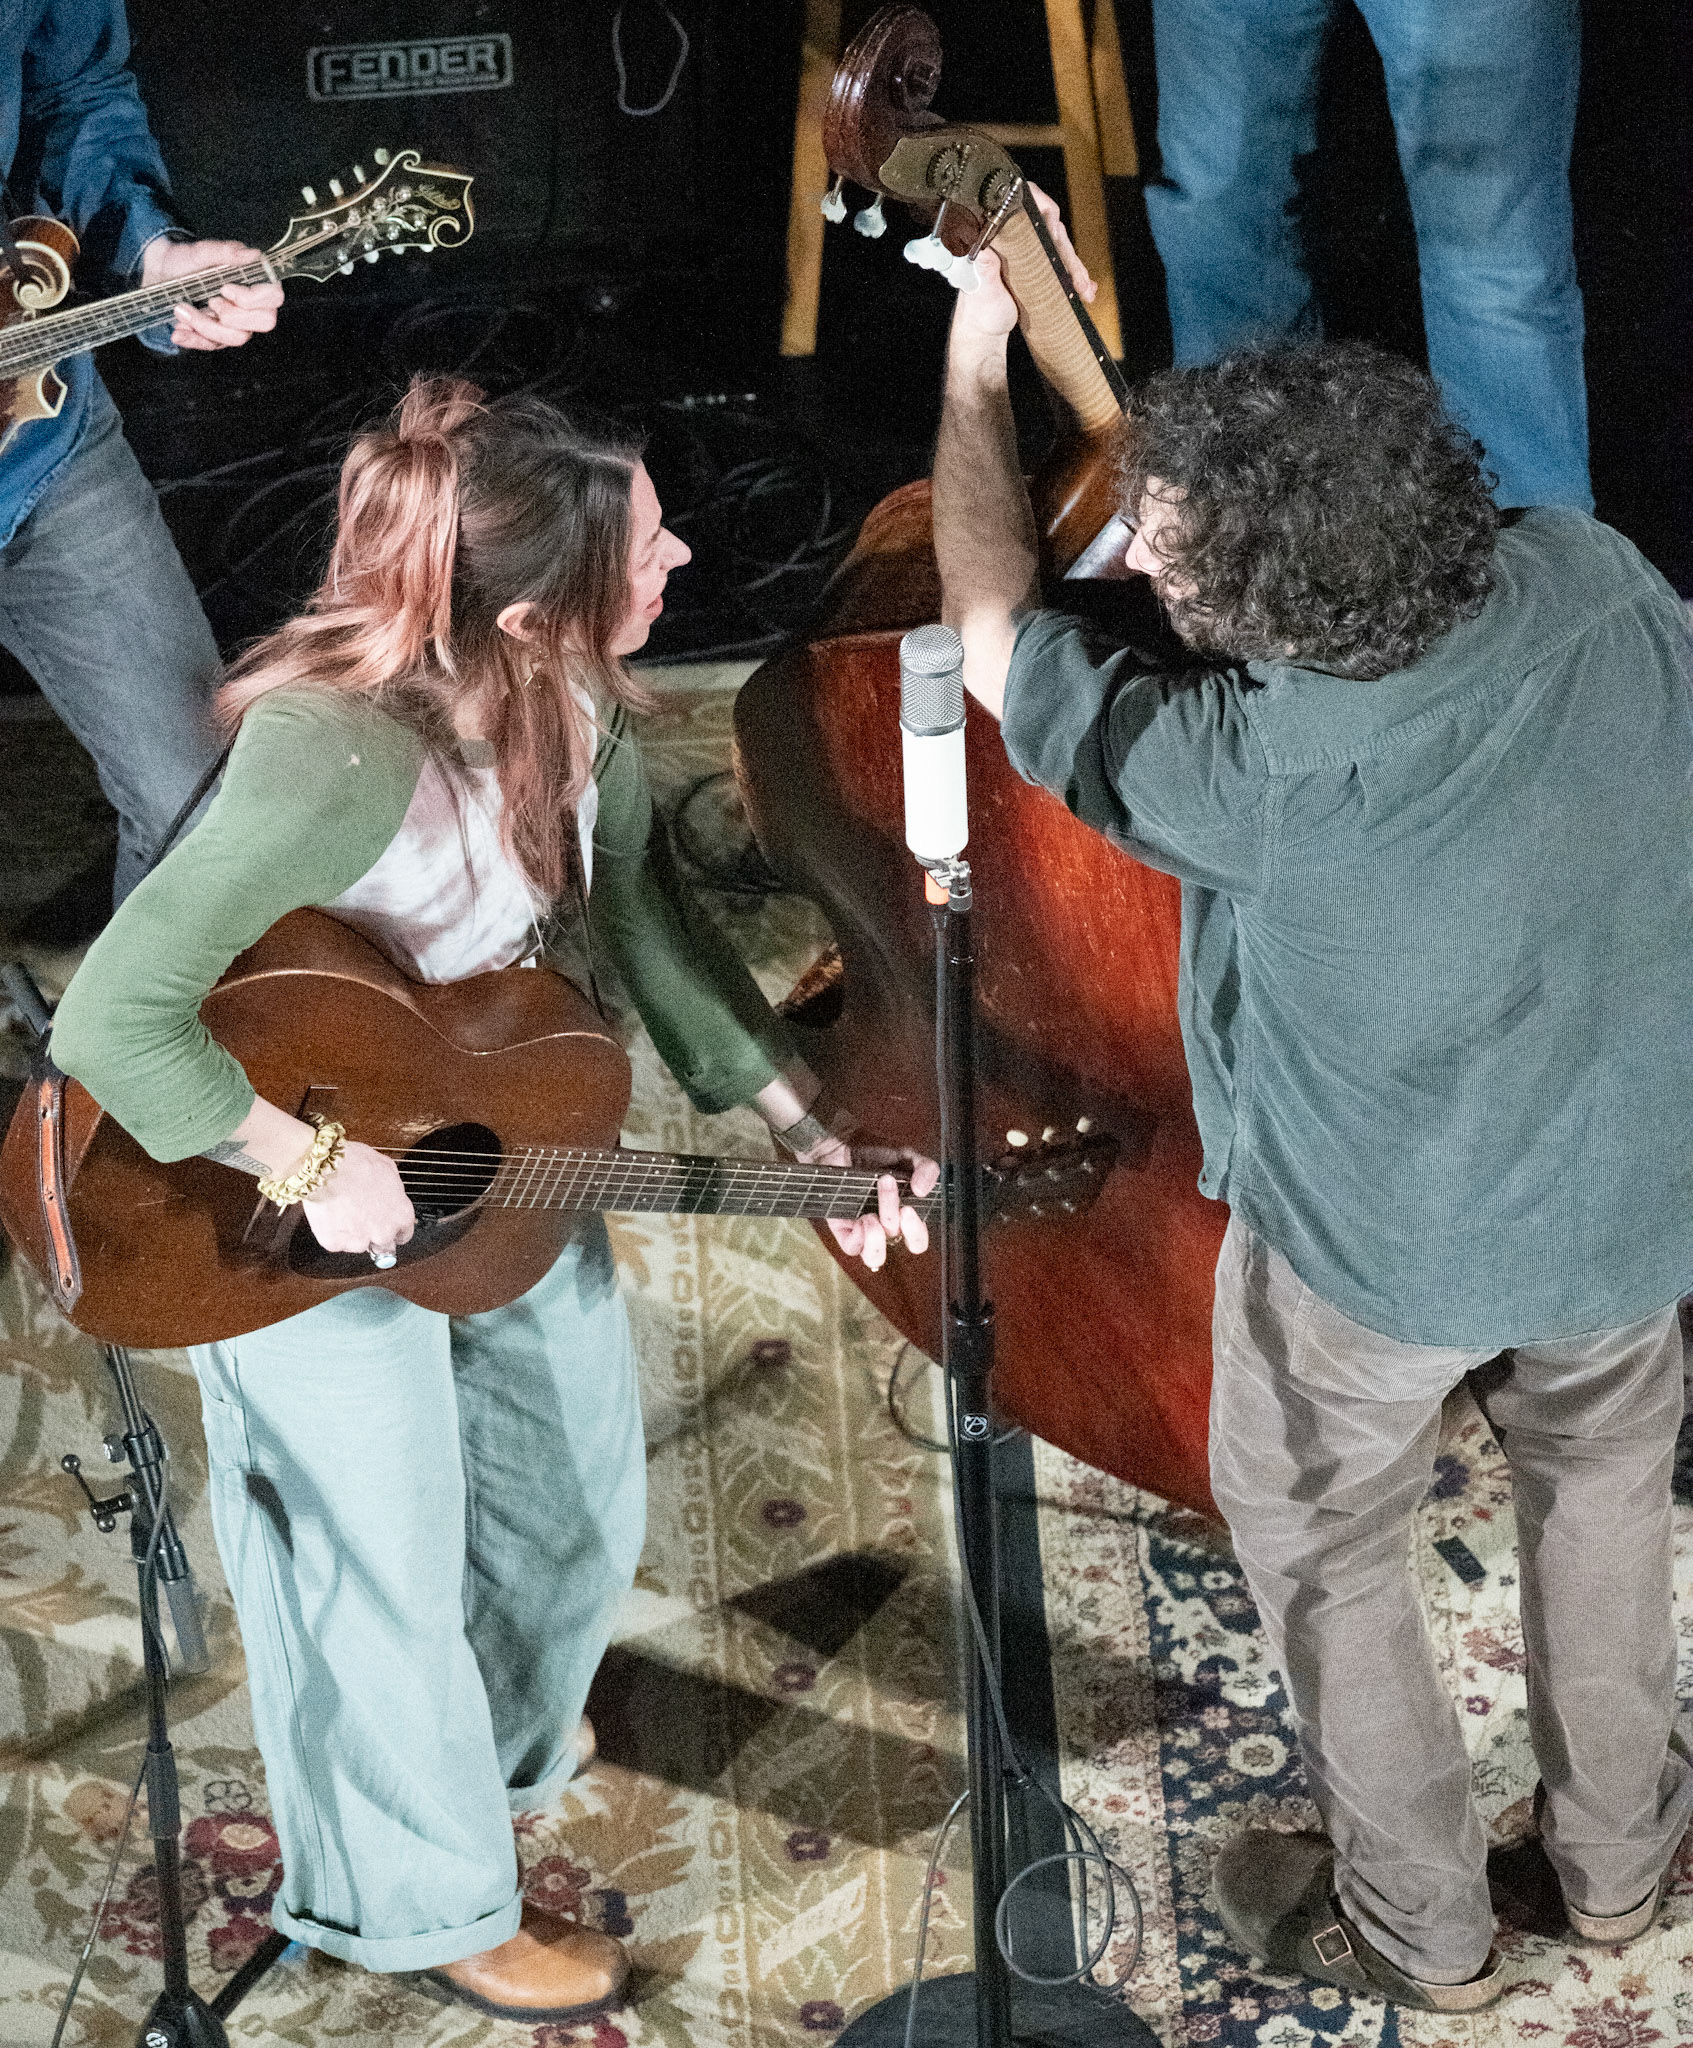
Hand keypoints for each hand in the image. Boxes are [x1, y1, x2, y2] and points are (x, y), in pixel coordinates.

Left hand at [140, 236, 283, 350]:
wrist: (162, 274)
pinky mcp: (220, 337)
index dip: (253, 299)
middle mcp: (253, 307)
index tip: (225, 289)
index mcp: (255, 282)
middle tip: (210, 301)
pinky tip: (179, 332)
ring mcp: (238, 325)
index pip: (274, 298)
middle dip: (232, 315)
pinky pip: (214, 346)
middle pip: (263, 322)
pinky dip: (194, 339)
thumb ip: (227, 252)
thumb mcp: (202, 252)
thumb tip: (253, 254)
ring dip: (206, 326)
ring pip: (236, 338)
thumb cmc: (186, 261)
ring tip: (181, 310)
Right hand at [299, 1140, 415, 1258]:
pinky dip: (332, 1232)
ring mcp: (358, 1241)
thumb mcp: (387, 1168)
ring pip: (357, 1244)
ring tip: (342, 1210)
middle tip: (360, 1215)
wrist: (325, 1168)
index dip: (393, 1229)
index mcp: (401, 1215)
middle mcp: (383, 1233)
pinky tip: (330, 1214)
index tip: (386, 1225)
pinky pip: (335, 1242)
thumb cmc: (355, 1164)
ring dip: (351, 1233)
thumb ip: (394, 1190)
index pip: (403, 1234)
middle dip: (373, 1232)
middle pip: (382, 1244)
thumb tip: (391, 1193)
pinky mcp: (335, 1244)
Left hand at [795, 1132, 939, 1272]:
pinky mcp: (843, 1232)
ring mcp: (864, 1233)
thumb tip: (924, 1190)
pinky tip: (860, 1217)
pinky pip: (853, 1248)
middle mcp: (886, 1229)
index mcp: (904, 1218)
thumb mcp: (905, 1157)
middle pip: (904, 1249)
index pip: (918, 1241)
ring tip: (871, 1215)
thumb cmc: (873, 1157)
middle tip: (903, 1207)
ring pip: (876, 1257)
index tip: (912, 1204)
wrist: (837, 1150)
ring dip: (878, 1236)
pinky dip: (859, 1235)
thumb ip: (924, 1168)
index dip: (918, 1231)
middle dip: (909, 1229)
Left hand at [950, 180, 1095, 347]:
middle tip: (1076, 280)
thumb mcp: (983, 292)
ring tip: (1084, 290)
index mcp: (999, 236)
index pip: (1023, 204)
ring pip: (1061, 247)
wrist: (987, 329)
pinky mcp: (1041, 265)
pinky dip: (1077, 276)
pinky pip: (1064, 264)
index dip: (1043, 207)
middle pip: (1050, 229)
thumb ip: (985, 272)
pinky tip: (1087, 290)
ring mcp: (1031, 251)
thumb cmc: (981, 310)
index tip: (1054, 230)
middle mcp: (1016, 238)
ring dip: (1077, 268)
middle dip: (1068, 254)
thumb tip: (982, 251)